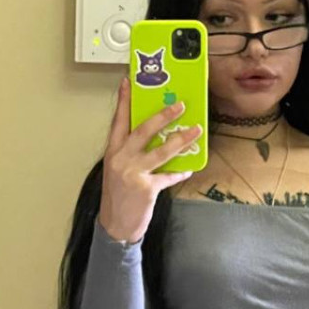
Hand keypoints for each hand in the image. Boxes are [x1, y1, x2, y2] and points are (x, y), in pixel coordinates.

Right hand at [99, 77, 201, 243]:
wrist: (115, 226)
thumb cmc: (119, 197)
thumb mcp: (119, 170)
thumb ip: (131, 153)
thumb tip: (156, 137)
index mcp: (113, 152)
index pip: (118, 121)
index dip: (124, 101)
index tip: (129, 82)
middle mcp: (121, 159)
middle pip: (143, 131)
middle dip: (163, 116)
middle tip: (180, 105)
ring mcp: (133, 173)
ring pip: (160, 151)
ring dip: (180, 140)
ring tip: (195, 131)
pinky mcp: (146, 188)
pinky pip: (168, 175)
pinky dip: (180, 172)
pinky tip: (189, 168)